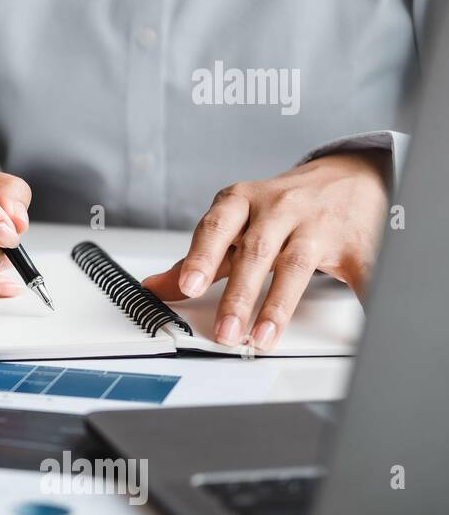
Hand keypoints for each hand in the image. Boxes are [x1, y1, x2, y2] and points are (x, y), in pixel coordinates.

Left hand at [141, 151, 388, 351]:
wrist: (347, 177)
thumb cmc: (280, 208)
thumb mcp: (234, 225)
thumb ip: (200, 259)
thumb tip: (154, 289)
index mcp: (243, 201)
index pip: (217, 227)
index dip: (201, 256)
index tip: (188, 286)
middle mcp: (280, 208)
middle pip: (256, 252)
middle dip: (239, 295)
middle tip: (225, 331)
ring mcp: (318, 224)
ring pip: (296, 265)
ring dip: (277, 306)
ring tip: (260, 337)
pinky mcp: (356, 242)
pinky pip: (358, 272)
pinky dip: (359, 297)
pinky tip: (354, 327)